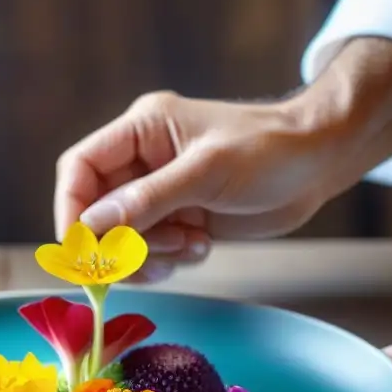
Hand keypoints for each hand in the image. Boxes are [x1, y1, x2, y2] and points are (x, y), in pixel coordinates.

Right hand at [53, 91, 347, 282]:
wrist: (319, 163)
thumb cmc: (269, 150)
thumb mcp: (207, 172)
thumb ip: (148, 199)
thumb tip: (92, 225)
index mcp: (141, 131)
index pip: (79, 169)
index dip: (72, 211)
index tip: (83, 251)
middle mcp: (143, 162)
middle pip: (97, 212)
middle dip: (121, 242)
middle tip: (151, 257)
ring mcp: (161, 193)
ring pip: (124, 239)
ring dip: (149, 255)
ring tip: (190, 246)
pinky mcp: (180, 219)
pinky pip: (152, 251)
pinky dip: (170, 259)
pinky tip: (201, 247)